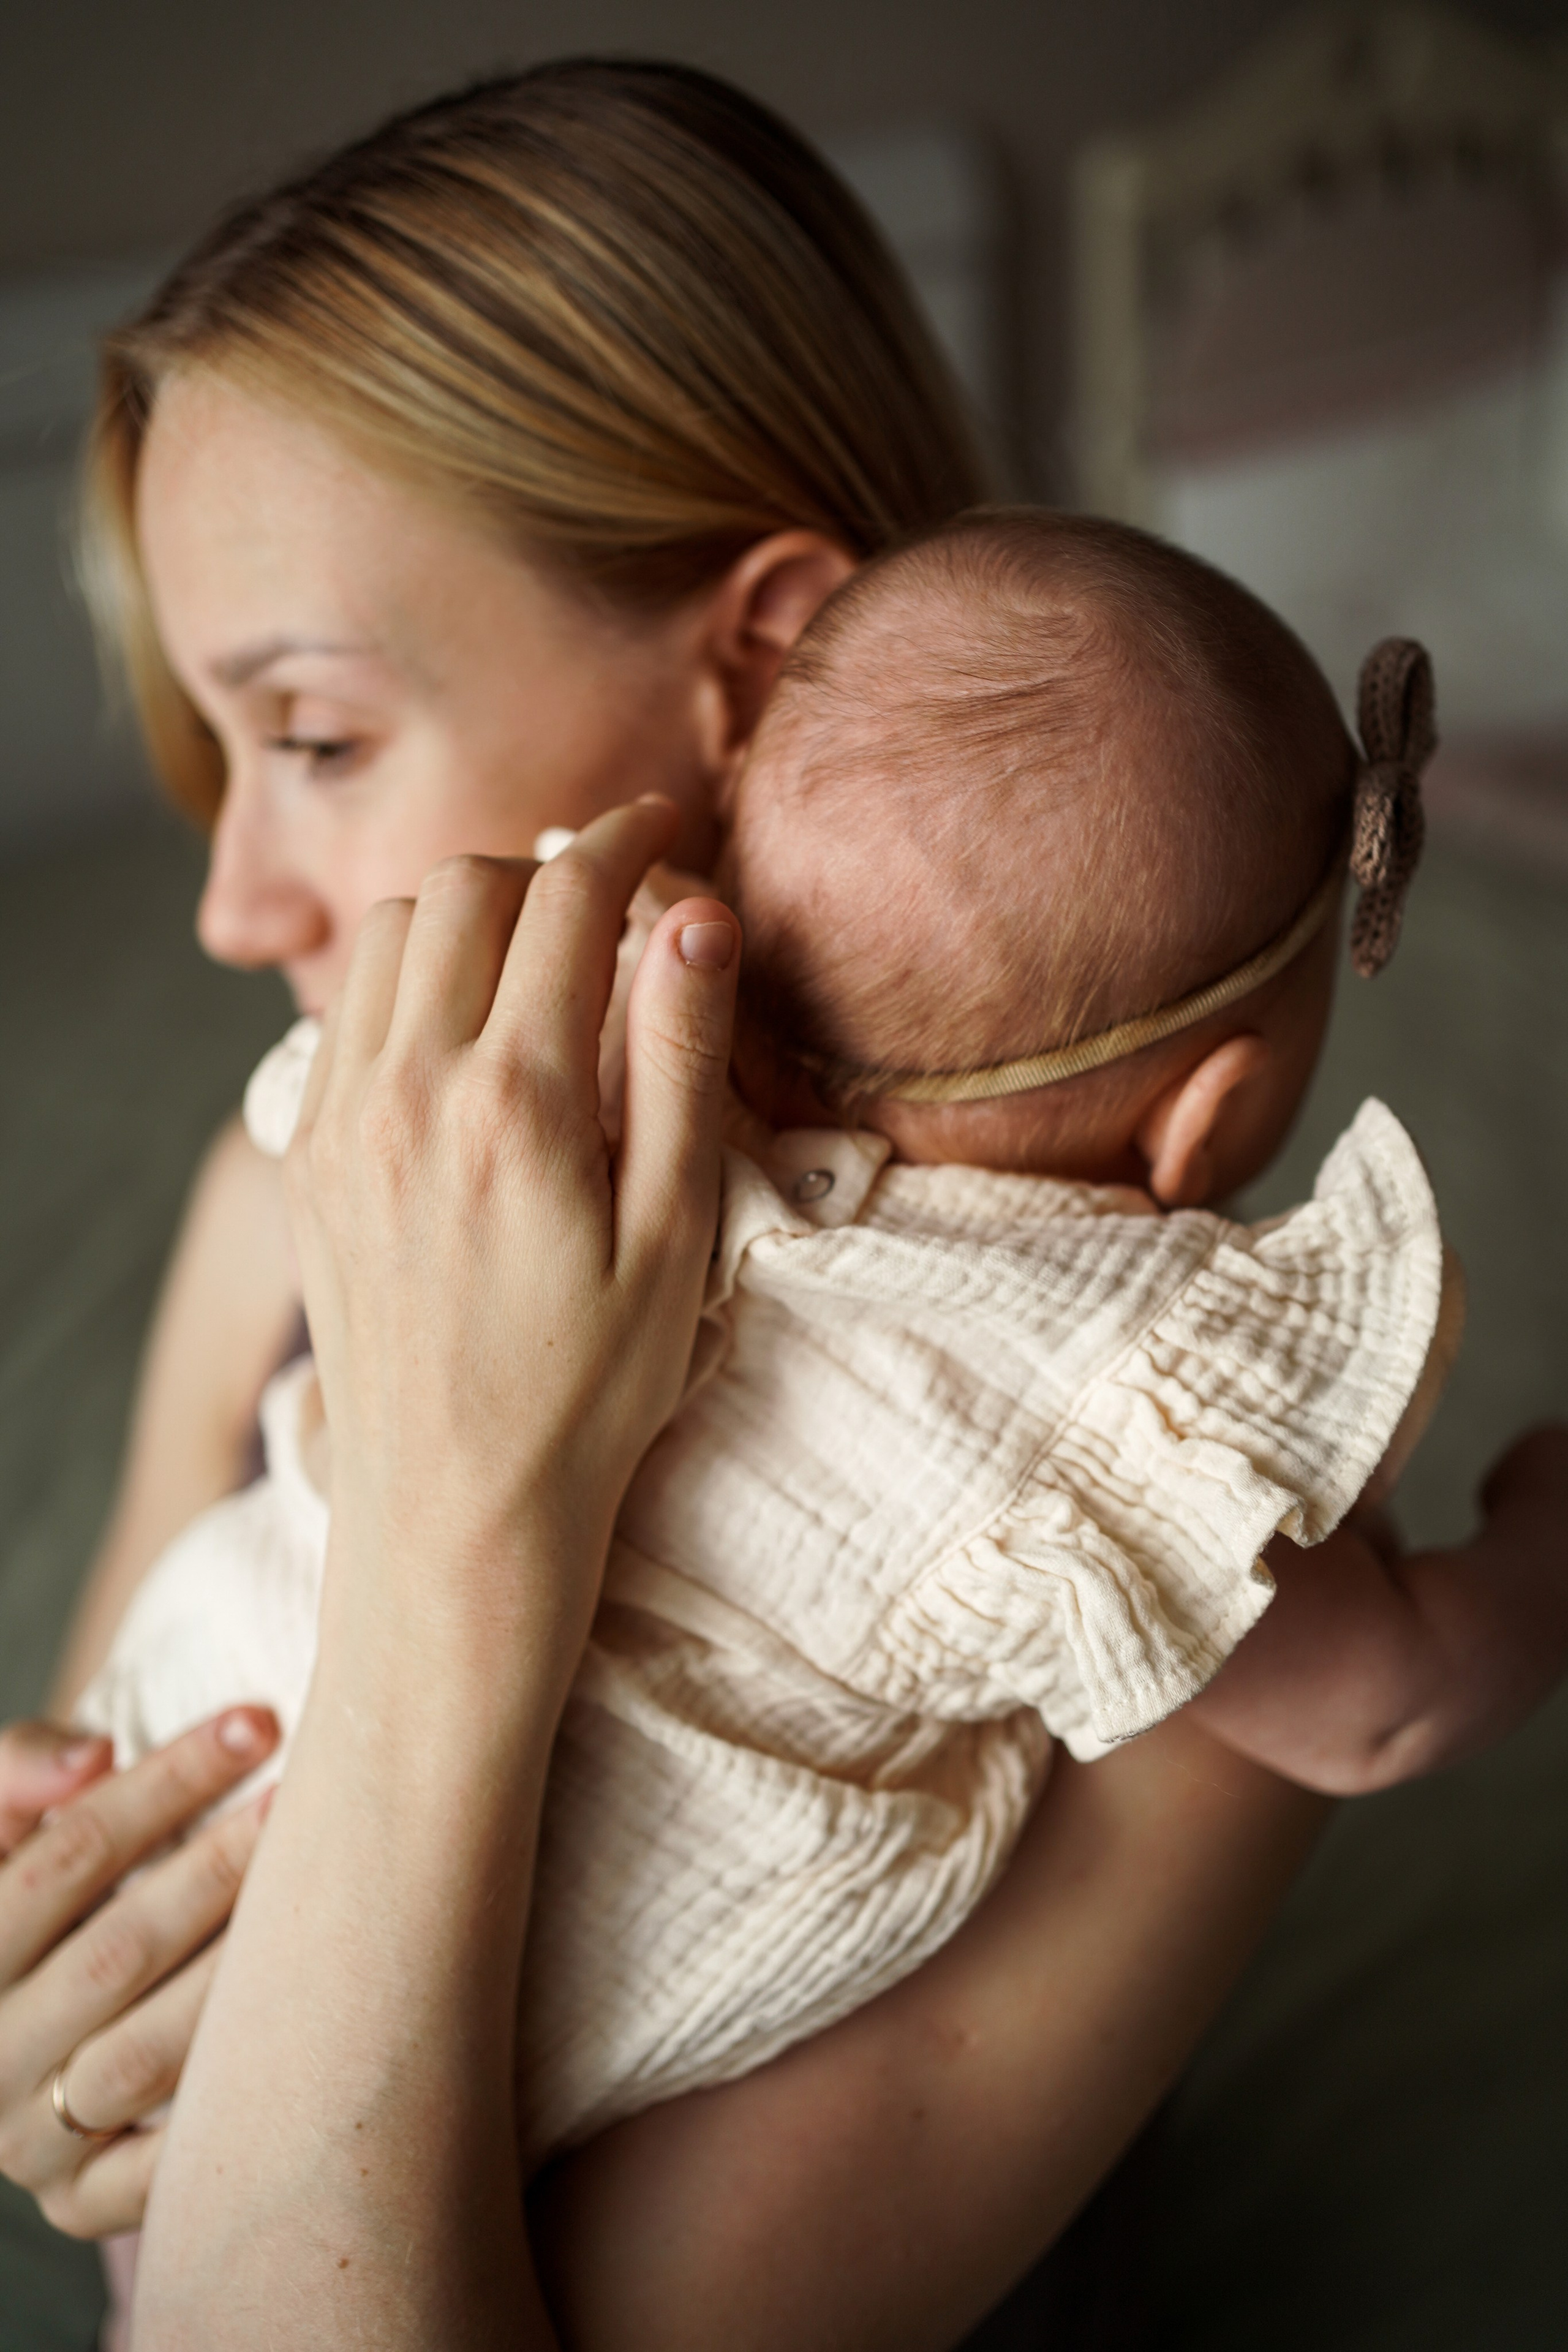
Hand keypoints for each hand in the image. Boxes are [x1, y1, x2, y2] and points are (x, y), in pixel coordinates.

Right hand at [0, 1707, 276, 2235]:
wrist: (8, 2035)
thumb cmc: (29, 1887)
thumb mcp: (2, 1822)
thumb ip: (22, 1769)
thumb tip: (93, 1756)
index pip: (68, 1855)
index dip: (167, 1782)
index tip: (258, 1722)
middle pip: (116, 1952)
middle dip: (219, 1870)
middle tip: (308, 1805)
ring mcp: (28, 2136)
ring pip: (147, 2054)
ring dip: (240, 1977)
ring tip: (325, 1903)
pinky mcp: (78, 2201)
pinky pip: (162, 2170)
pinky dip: (231, 2105)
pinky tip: (309, 2033)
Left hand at [284, 797, 739, 1681]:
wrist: (455, 1512)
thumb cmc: (590, 1391)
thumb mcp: (676, 1236)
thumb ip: (684, 1063)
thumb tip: (700, 920)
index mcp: (518, 1103)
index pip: (567, 897)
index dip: (625, 839)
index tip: (665, 829)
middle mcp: (410, 1091)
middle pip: (466, 888)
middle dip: (545, 868)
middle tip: (609, 906)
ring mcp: (342, 1122)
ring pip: (391, 936)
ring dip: (469, 916)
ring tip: (538, 963)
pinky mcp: (307, 1159)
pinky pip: (346, 1014)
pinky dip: (408, 984)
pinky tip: (466, 1040)